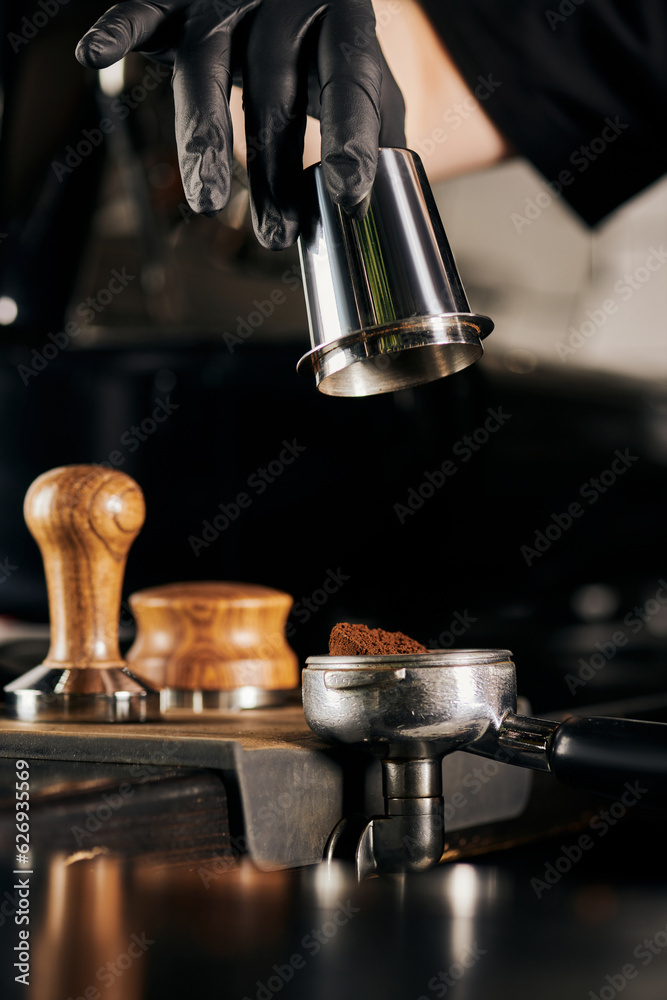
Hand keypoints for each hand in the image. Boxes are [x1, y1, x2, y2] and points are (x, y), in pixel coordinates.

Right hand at [76, 0, 405, 248]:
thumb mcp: (370, 82)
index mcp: (344, 20)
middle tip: (275, 234)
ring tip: (208, 203)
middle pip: (273, 86)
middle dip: (273, 167)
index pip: (350, 79)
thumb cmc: (330, 45)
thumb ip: (376, 134)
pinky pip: (146, 7)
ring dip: (204, 136)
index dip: (349, 138)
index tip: (347, 197)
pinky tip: (95, 55)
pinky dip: (121, 29)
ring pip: (207, 64)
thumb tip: (382, 213)